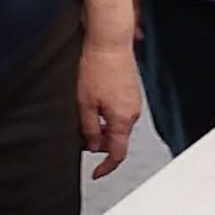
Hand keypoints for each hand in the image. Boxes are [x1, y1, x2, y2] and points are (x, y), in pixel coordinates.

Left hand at [77, 41, 141, 178]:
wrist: (109, 40)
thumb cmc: (97, 67)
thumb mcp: (85, 104)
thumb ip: (89, 129)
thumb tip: (92, 146)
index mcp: (123, 119)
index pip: (117, 154)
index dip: (106, 167)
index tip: (96, 173)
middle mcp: (133, 112)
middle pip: (117, 139)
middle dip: (99, 141)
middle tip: (81, 132)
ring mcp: (134, 100)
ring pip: (117, 124)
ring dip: (101, 125)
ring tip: (85, 108)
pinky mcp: (131, 90)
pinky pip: (120, 111)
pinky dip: (107, 113)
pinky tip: (94, 99)